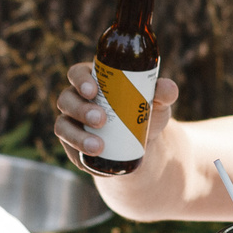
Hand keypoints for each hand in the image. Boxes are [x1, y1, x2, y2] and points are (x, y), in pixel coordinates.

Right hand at [53, 59, 179, 168]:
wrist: (141, 145)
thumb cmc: (143, 113)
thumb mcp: (156, 103)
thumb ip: (163, 93)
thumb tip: (169, 88)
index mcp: (92, 81)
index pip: (77, 74)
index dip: (80, 80)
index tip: (93, 90)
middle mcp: (76, 100)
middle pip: (67, 100)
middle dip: (81, 109)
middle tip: (101, 120)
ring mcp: (72, 124)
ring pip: (63, 127)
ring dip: (77, 136)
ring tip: (98, 146)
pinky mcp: (73, 146)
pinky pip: (69, 150)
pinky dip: (78, 154)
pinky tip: (92, 158)